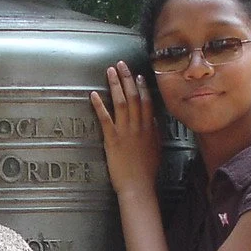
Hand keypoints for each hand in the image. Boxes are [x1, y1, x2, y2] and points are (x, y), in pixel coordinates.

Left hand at [90, 61, 162, 196]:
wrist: (138, 186)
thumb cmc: (147, 171)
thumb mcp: (156, 148)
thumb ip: (154, 132)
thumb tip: (153, 119)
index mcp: (149, 128)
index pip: (146, 102)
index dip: (141, 87)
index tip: (137, 75)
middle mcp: (138, 126)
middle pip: (133, 97)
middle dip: (127, 78)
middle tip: (121, 64)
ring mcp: (125, 131)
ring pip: (120, 102)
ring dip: (115, 85)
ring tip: (110, 71)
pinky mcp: (112, 139)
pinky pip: (105, 118)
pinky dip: (99, 105)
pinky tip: (94, 94)